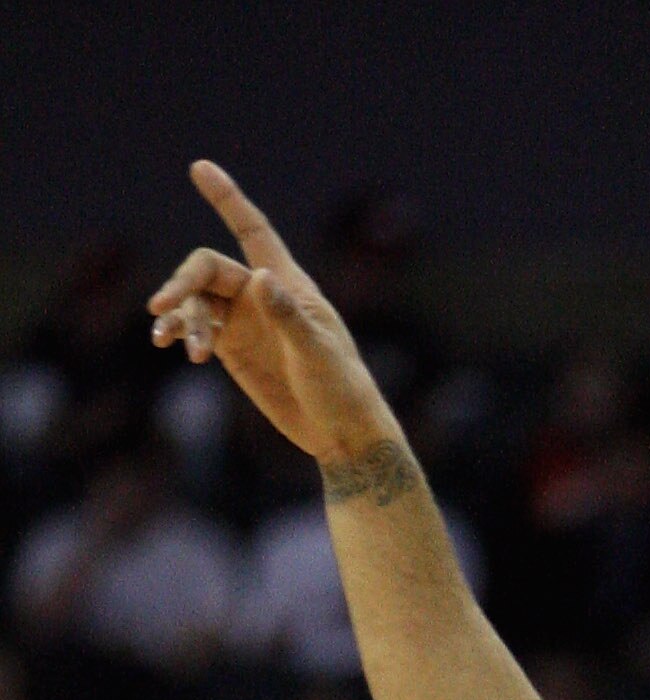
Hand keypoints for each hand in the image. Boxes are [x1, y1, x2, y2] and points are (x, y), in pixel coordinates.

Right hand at [147, 160, 396, 471]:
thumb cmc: (340, 389)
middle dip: (182, 282)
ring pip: (196, 301)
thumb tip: (261, 278)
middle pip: (207, 269)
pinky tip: (165, 341)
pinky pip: (195, 327)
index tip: (199, 167)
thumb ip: (288, 316)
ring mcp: (243, 321)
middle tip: (161, 305)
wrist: (342, 435)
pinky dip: (178, 330)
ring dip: (181, 317)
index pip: (252, 231)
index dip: (228, 199)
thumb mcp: (317, 353)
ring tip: (172, 343)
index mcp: (287, 284)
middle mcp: (260, 295)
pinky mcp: (233, 349)